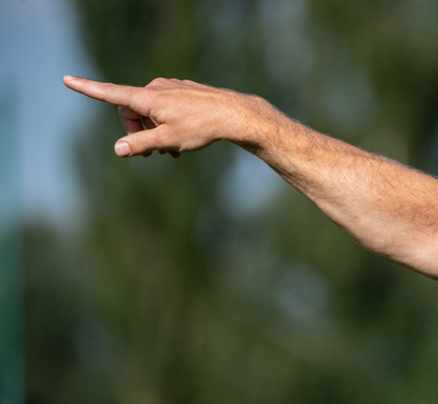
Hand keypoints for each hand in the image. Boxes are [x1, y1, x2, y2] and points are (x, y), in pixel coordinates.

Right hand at [63, 75, 258, 157]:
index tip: (67, 79)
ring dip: (154, 132)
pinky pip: (166, 108)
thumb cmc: (202, 128)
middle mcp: (156, 88)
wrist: (235, 114)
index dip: (87, 89)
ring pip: (150, 112)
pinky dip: (167, 125)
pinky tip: (181, 144)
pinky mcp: (183, 91)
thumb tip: (118, 149)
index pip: (110, 93)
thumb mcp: (168, 140)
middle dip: (137, 133)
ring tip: (170, 153)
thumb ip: (141, 144)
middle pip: (131, 111)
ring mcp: (170, 88)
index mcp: (147, 98)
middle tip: (152, 155)